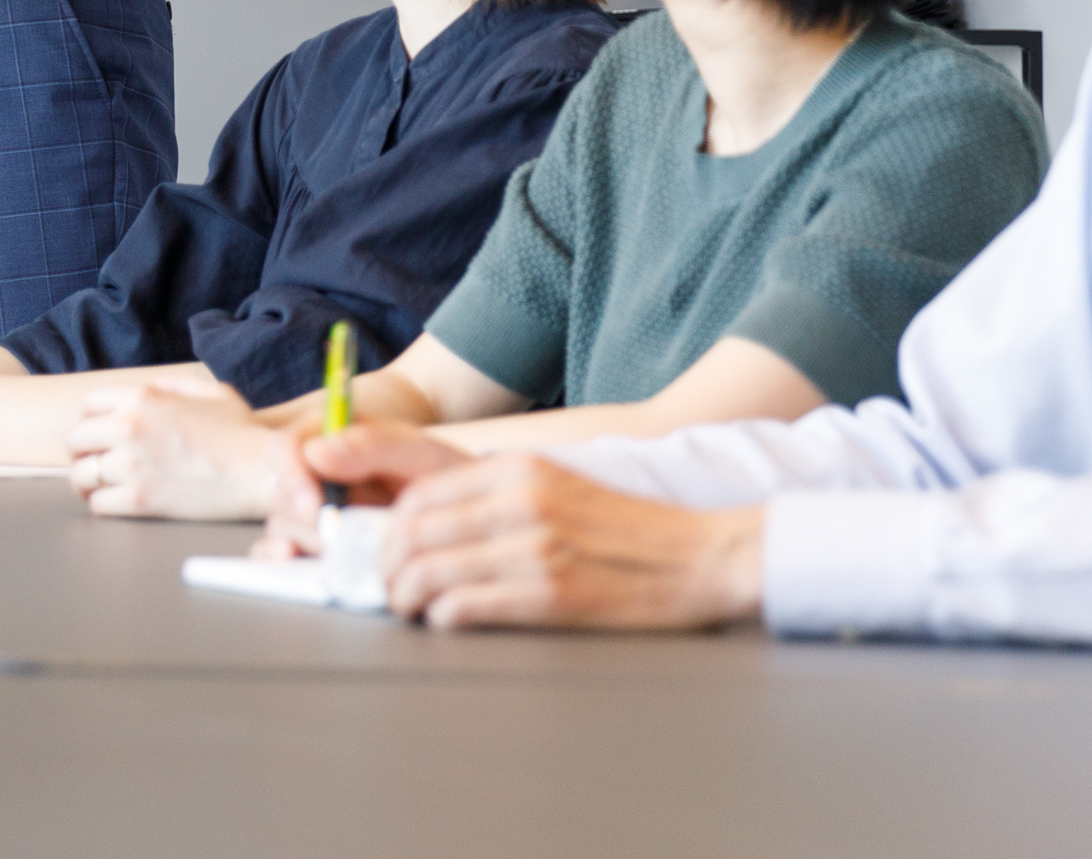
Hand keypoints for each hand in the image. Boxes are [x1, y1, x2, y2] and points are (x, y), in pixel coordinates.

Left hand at [64, 377, 294, 520]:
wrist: (263, 473)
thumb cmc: (242, 434)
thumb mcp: (210, 392)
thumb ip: (172, 386)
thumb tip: (149, 391)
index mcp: (142, 398)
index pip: (88, 406)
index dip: (92, 421)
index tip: (99, 435)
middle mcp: (129, 427)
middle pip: (75, 440)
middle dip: (84, 452)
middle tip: (98, 462)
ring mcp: (131, 464)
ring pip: (81, 475)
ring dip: (89, 482)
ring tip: (103, 486)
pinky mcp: (139, 500)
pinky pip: (98, 503)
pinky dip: (104, 504)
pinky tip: (120, 502)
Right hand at [254, 421, 464, 553]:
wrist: (465, 515)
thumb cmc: (443, 476)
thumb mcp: (421, 455)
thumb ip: (373, 446)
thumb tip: (316, 453)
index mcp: (332, 436)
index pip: (286, 448)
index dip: (293, 479)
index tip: (317, 511)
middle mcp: (314, 470)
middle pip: (281, 494)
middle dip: (309, 523)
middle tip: (345, 543)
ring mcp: (313, 507)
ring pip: (283, 526)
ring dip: (310, 545)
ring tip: (352, 556)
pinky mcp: (315, 539)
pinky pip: (282, 548)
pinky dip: (284, 559)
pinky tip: (300, 565)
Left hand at [374, 453, 767, 629]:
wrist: (704, 556)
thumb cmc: (629, 528)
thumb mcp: (557, 484)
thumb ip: (498, 494)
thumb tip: (434, 519)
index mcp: (517, 469)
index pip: (419, 493)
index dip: (389, 528)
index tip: (387, 551)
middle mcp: (519, 501)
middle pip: (414, 532)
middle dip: (387, 567)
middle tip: (389, 589)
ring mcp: (534, 548)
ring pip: (430, 572)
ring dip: (407, 598)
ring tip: (410, 610)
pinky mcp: (551, 596)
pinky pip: (466, 606)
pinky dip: (443, 618)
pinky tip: (447, 622)